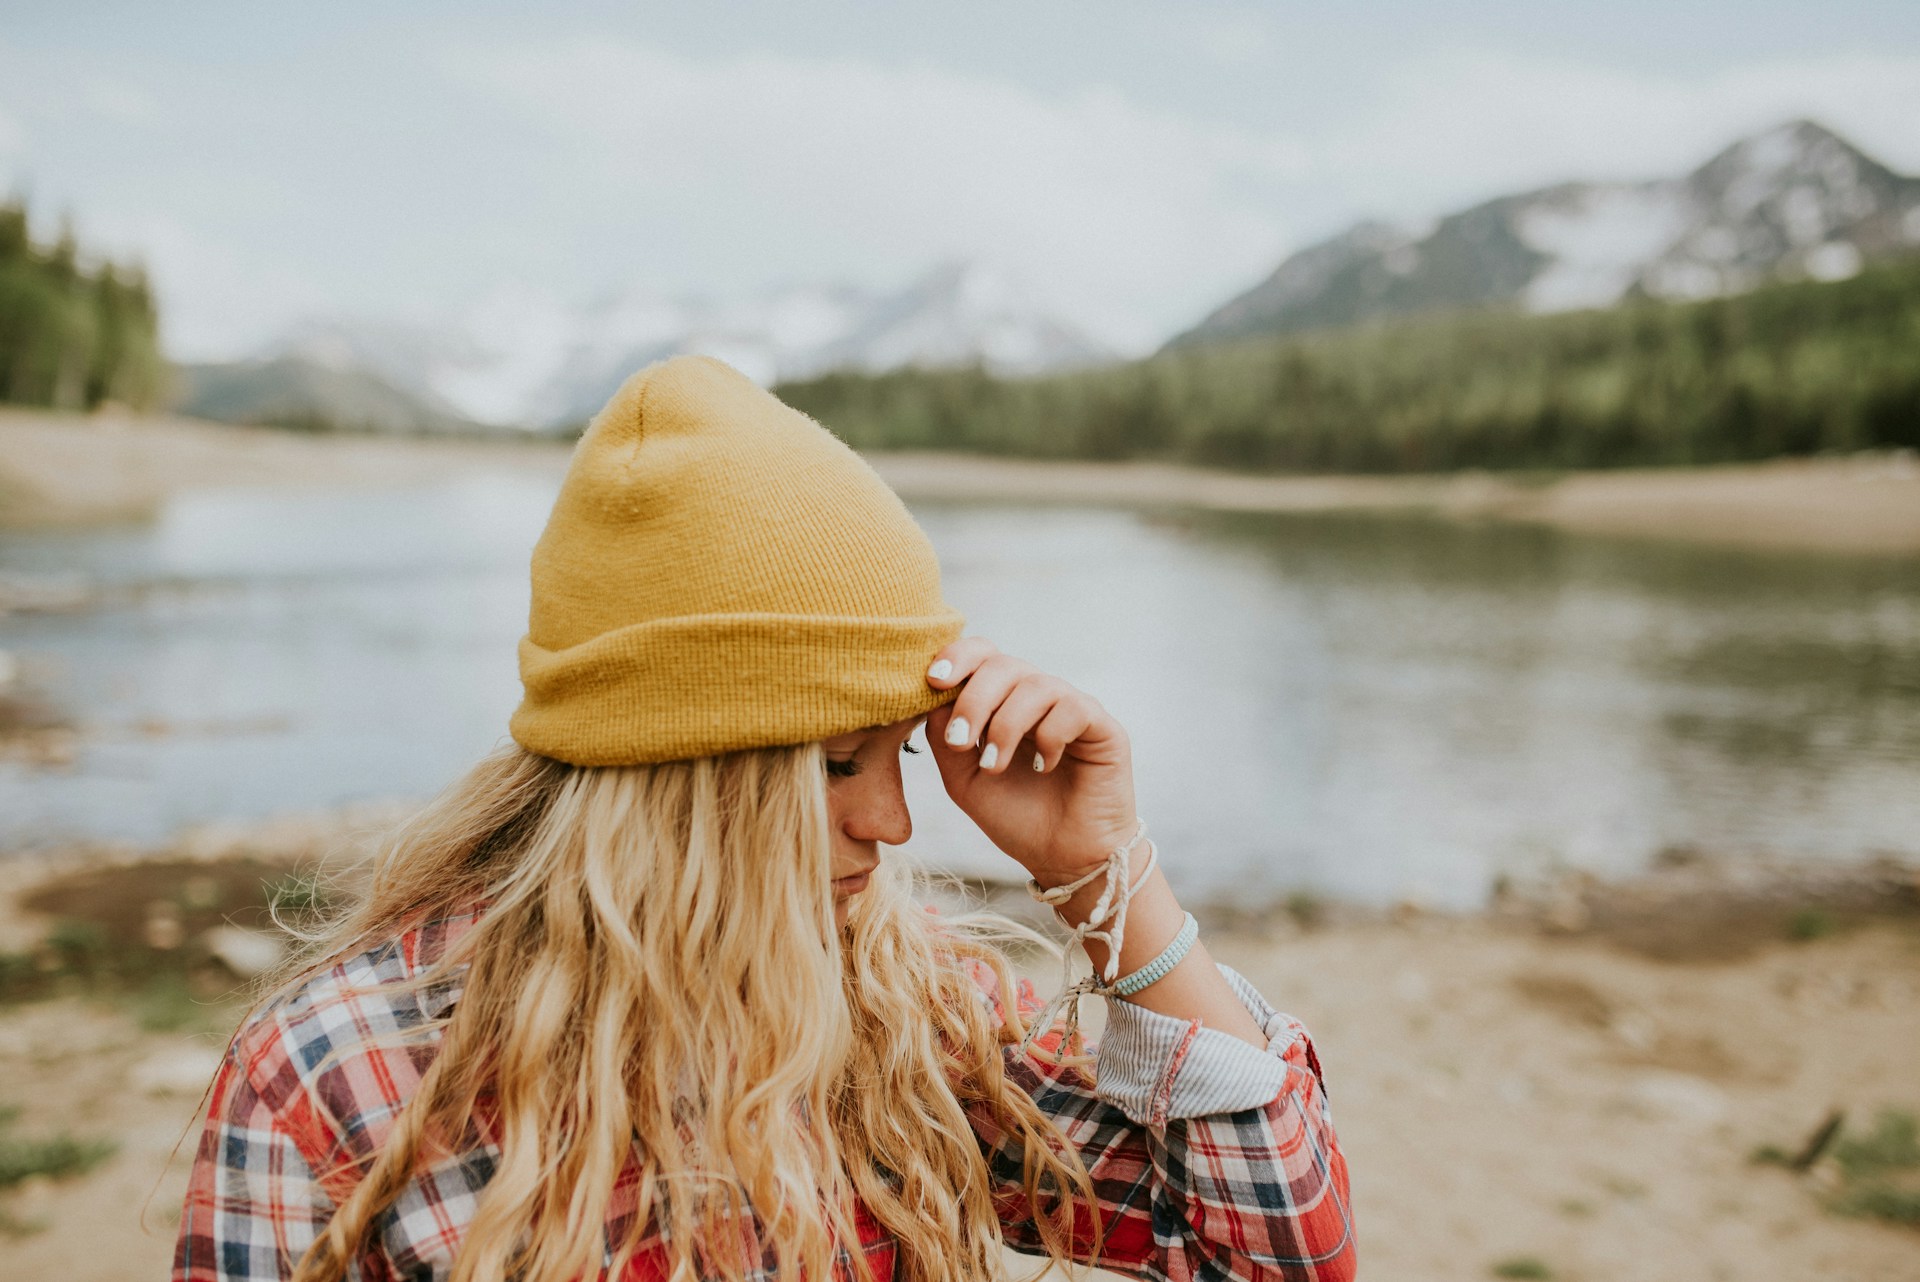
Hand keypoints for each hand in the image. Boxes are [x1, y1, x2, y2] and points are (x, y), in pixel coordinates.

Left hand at [922, 637, 1138, 884]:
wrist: (1062, 859)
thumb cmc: (1015, 817)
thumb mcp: (963, 780)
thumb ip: (945, 738)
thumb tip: (932, 698)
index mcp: (1003, 702)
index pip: (982, 656)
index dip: (957, 658)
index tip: (932, 682)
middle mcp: (1037, 698)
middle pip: (1004, 665)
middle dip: (975, 700)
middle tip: (961, 740)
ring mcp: (1071, 709)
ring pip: (1036, 685)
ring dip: (1006, 725)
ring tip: (994, 766)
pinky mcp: (1103, 727)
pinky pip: (1073, 708)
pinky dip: (1050, 736)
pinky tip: (1044, 767)